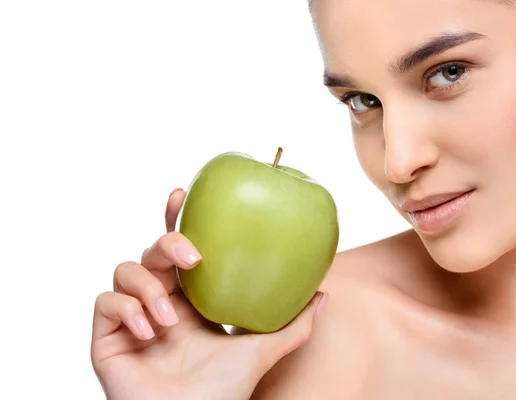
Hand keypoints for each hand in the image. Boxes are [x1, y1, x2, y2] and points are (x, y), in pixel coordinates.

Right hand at [91, 189, 327, 399]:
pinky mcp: (107, 338)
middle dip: (167, 244)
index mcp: (190, 300)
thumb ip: (295, 323)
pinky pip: (104, 302)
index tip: (183, 194)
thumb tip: (323, 293)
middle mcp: (159, 303)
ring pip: (124, 271)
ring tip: (169, 322)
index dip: (176, 219)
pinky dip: (126, 310)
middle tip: (192, 257)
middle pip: (151, 251)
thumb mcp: (263, 349)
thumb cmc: (223, 391)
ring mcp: (131, 319)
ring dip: (148, 289)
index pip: (178, 250)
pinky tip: (149, 333)